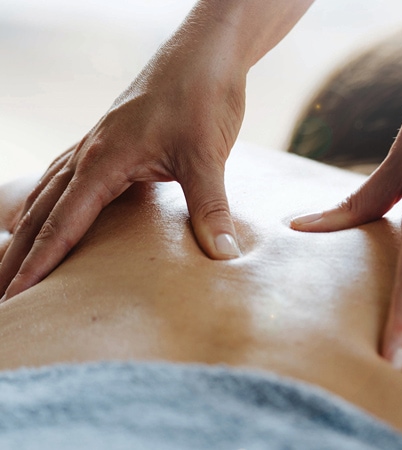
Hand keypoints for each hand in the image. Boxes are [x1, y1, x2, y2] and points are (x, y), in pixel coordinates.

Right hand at [0, 24, 246, 300]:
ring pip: (49, 194)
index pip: (62, 223)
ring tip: (13, 263)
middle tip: (4, 296)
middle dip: (19, 255)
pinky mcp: (113, 142)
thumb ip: (210, 208)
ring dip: (29, 230)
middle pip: (42, 213)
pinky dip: (50, 202)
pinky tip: (49, 212)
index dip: (39, 264)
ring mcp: (98, 145)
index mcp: (103, 160)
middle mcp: (90, 153)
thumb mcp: (206, 156)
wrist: (206, 53)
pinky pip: (68, 177)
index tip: (18, 297)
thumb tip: (224, 255)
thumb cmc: (202, 96)